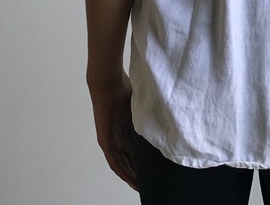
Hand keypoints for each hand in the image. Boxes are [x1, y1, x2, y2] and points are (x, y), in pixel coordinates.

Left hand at [88, 72, 138, 191]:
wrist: (109, 83)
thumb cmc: (124, 88)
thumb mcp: (139, 106)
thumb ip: (147, 116)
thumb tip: (163, 121)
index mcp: (124, 129)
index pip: (132, 150)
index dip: (140, 161)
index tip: (150, 170)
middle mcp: (115, 137)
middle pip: (126, 160)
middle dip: (136, 172)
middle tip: (147, 183)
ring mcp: (109, 140)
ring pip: (120, 164)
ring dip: (129, 176)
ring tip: (139, 186)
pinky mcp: (106, 141)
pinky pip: (114, 162)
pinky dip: (122, 172)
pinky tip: (130, 180)